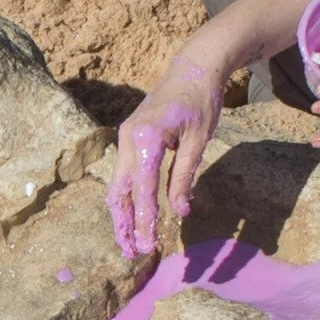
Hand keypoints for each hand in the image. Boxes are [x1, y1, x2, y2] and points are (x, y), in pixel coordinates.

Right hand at [108, 56, 230, 257]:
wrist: (194, 67)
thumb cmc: (201, 101)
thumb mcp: (198, 141)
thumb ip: (184, 176)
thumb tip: (181, 211)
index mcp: (145, 139)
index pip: (143, 190)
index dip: (145, 220)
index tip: (149, 246)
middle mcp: (127, 139)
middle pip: (119, 192)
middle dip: (124, 224)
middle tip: (132, 252)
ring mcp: (125, 138)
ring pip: (117, 185)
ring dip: (122, 215)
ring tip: (128, 242)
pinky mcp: (130, 139)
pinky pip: (124, 175)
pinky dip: (127, 198)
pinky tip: (132, 216)